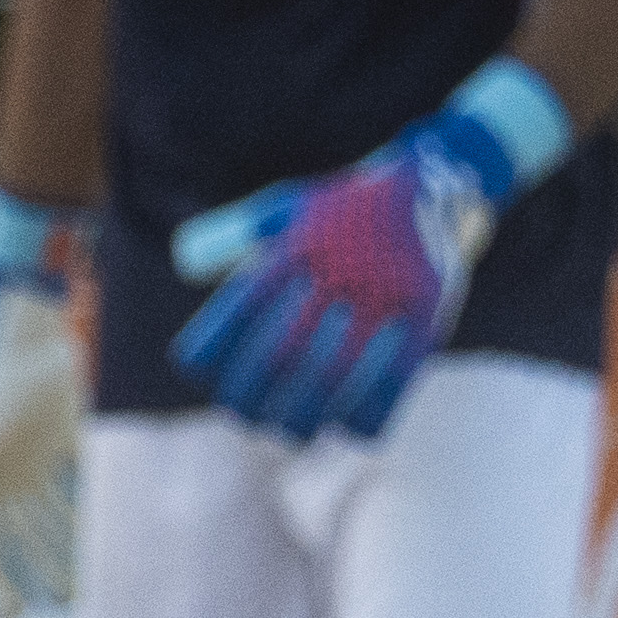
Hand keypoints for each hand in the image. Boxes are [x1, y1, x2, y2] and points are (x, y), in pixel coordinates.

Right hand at [0, 192, 85, 617]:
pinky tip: (94, 539)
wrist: (20, 326)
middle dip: (33, 578)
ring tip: (78, 593)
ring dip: (61, 556)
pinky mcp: (63, 439)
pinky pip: (74, 485)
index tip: (8, 617)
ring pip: (47, 522)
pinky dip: (81, 513)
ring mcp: (29, 460)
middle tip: (60, 610)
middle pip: (14, 544)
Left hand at [170, 60, 570, 443]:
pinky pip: (391, 380)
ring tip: (289, 431)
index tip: (198, 372)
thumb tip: (186, 260)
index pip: (239, 307)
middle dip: (252, 395)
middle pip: (279, 351)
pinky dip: (364, 413)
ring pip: (331, 376)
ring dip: (302, 415)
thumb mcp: (289, 207)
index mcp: (298, 244)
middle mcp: (337, 268)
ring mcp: (383, 293)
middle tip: (244, 414)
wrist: (431, 186)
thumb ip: (236, 231)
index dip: (211, 348)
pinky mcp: (425, 316)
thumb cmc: (343, 211)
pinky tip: (346, 425)